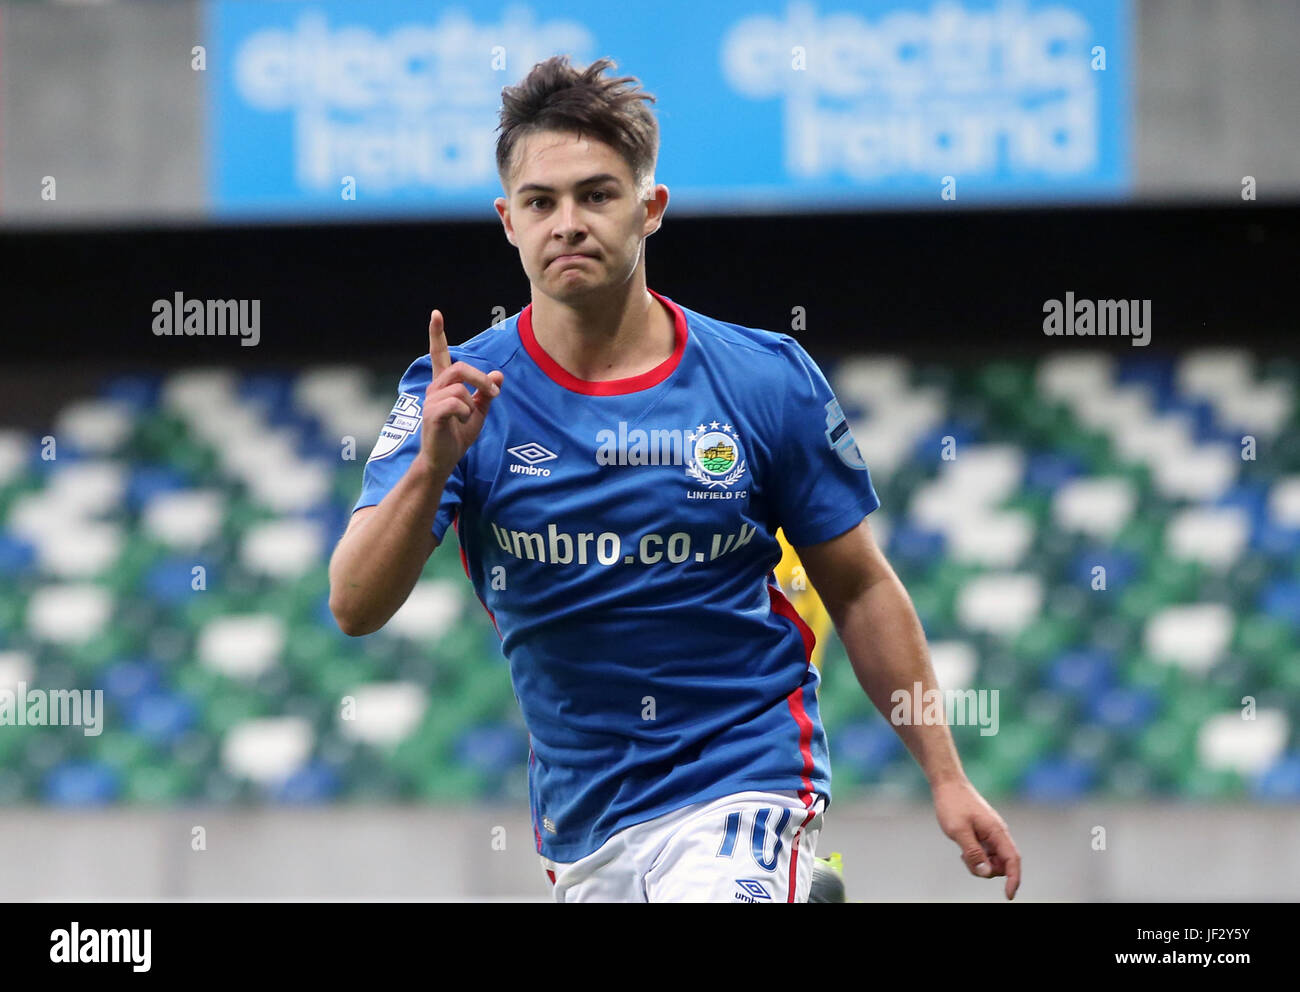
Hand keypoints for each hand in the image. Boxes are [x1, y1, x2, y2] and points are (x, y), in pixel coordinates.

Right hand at [419, 309, 503, 476]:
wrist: (444, 459)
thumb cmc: (457, 435)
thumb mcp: (478, 411)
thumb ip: (486, 393)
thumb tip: (499, 375)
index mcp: (444, 385)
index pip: (439, 354)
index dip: (437, 334)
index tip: (436, 313)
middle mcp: (434, 388)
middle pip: (460, 368)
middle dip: (481, 379)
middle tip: (493, 394)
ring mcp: (430, 400)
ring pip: (460, 389)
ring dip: (471, 404)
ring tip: (466, 418)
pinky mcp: (431, 414)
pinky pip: (455, 403)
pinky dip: (464, 412)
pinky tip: (459, 422)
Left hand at [932, 777, 1021, 899]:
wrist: (948, 784)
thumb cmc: (952, 804)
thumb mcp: (958, 831)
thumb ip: (972, 852)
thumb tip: (986, 872)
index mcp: (997, 832)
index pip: (1012, 860)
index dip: (1013, 880)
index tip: (1008, 897)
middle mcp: (998, 833)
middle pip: (1003, 864)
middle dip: (988, 870)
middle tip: (964, 858)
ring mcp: (992, 833)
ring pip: (993, 860)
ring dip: (980, 864)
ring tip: (961, 853)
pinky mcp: (984, 833)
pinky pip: (986, 853)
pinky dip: (977, 857)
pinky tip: (962, 850)